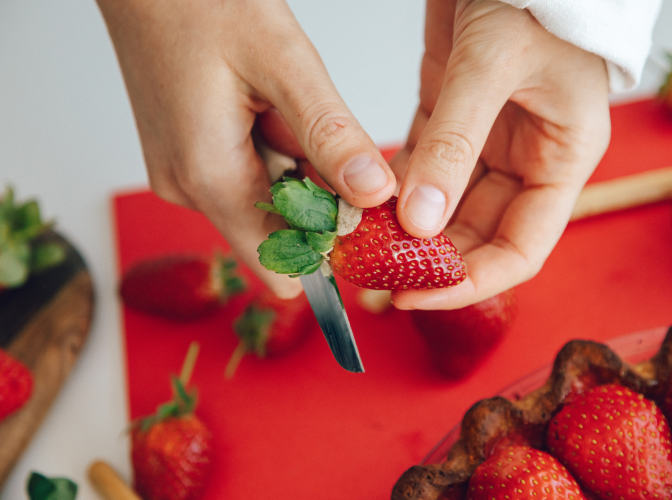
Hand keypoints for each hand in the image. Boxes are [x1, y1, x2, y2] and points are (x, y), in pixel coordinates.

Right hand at [96, 0, 396, 297]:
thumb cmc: (198, 2)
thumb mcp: (283, 64)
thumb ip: (329, 136)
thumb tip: (372, 194)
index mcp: (210, 178)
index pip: (280, 266)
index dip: (329, 252)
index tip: (362, 221)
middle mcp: (190, 189)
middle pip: (279, 231)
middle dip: (316, 196)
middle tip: (323, 137)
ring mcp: (186, 174)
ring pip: (267, 200)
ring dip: (295, 166)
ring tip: (281, 106)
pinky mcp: (190, 158)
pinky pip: (248, 175)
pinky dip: (273, 151)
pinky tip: (266, 108)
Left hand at [389, 0, 610, 309]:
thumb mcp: (493, 66)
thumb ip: (454, 146)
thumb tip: (420, 223)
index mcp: (561, 159)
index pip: (522, 249)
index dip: (472, 282)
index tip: (417, 296)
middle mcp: (526, 159)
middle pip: (477, 235)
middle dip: (430, 260)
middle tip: (374, 274)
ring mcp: (487, 141)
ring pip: (445, 207)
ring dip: (406, 228)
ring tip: (362, 244)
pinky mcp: (450, 118)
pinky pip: (421, 169)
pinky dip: (395, 188)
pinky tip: (364, 201)